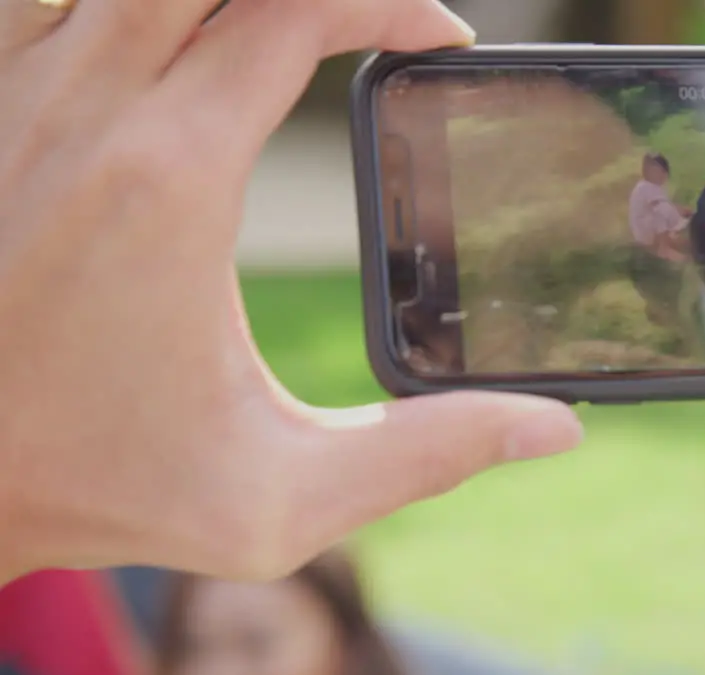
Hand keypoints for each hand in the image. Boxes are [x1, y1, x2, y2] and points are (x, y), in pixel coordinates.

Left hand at [0, 0, 581, 582]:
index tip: (441, 44)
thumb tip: (556, 428)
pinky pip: (53, 1)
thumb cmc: (102, 487)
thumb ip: (428, 455)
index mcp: (169, 179)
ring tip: (284, 25)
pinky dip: (128, 5)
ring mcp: (14, 97)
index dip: (389, 5)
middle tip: (366, 17)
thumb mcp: (283, 500)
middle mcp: (83, 110)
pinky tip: (174, 42)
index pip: (294, 12)